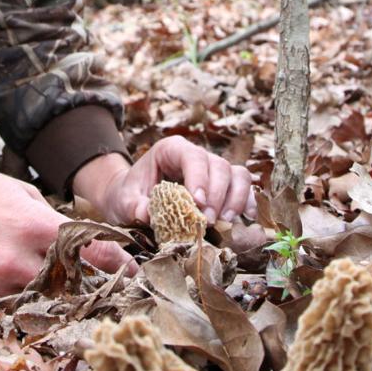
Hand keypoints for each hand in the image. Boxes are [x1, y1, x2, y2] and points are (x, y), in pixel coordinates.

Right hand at [0, 133, 134, 303]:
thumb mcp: (18, 193)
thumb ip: (50, 221)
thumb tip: (82, 242)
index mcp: (32, 225)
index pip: (88, 251)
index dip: (116, 263)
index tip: (134, 274)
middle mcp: (13, 259)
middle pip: (65, 287)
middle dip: (83, 289)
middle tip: (100, 295)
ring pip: (33, 306)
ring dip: (45, 302)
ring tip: (53, 299)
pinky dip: (8, 308)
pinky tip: (7, 297)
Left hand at [72, 135, 257, 227]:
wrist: (132, 199)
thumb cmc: (129, 194)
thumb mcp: (124, 200)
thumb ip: (134, 206)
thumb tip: (147, 215)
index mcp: (171, 149)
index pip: (192, 156)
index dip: (199, 178)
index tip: (198, 203)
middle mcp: (196, 156)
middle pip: (219, 166)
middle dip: (217, 195)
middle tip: (207, 221)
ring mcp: (212, 170)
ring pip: (236, 174)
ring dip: (235, 199)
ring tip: (224, 221)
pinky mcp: (222, 186)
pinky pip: (243, 188)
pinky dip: (247, 202)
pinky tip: (246, 218)